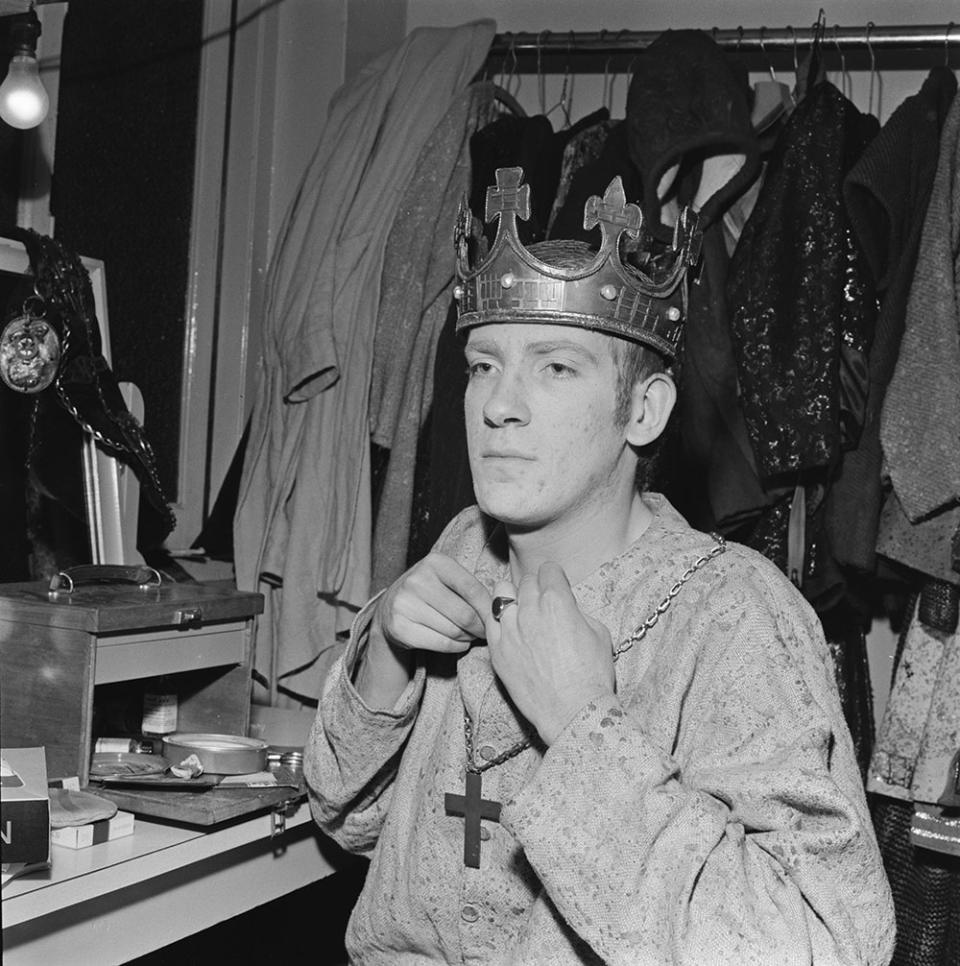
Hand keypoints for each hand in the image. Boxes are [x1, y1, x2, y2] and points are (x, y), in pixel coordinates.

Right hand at [376, 552, 491, 654]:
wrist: (390, 607)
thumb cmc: (429, 592)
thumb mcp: (446, 579)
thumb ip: (470, 587)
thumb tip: (501, 608)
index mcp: (435, 562)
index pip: (472, 588)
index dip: (488, 608)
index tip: (497, 617)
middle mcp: (417, 580)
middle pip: (465, 614)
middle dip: (481, 627)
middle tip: (486, 632)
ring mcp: (405, 604)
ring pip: (454, 631)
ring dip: (469, 638)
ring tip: (471, 635)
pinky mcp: (399, 627)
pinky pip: (441, 643)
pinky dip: (456, 646)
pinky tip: (459, 642)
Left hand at [486, 563, 614, 745]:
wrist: (572, 712)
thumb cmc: (592, 675)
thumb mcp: (599, 633)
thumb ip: (577, 611)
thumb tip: (566, 606)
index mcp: (557, 601)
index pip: (549, 569)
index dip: (555, 577)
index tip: (557, 586)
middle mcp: (530, 610)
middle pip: (526, 580)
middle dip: (536, 587)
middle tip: (543, 603)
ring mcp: (509, 630)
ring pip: (501, 592)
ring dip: (512, 597)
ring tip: (521, 610)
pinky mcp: (497, 649)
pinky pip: (488, 619)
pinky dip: (498, 619)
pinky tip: (508, 628)